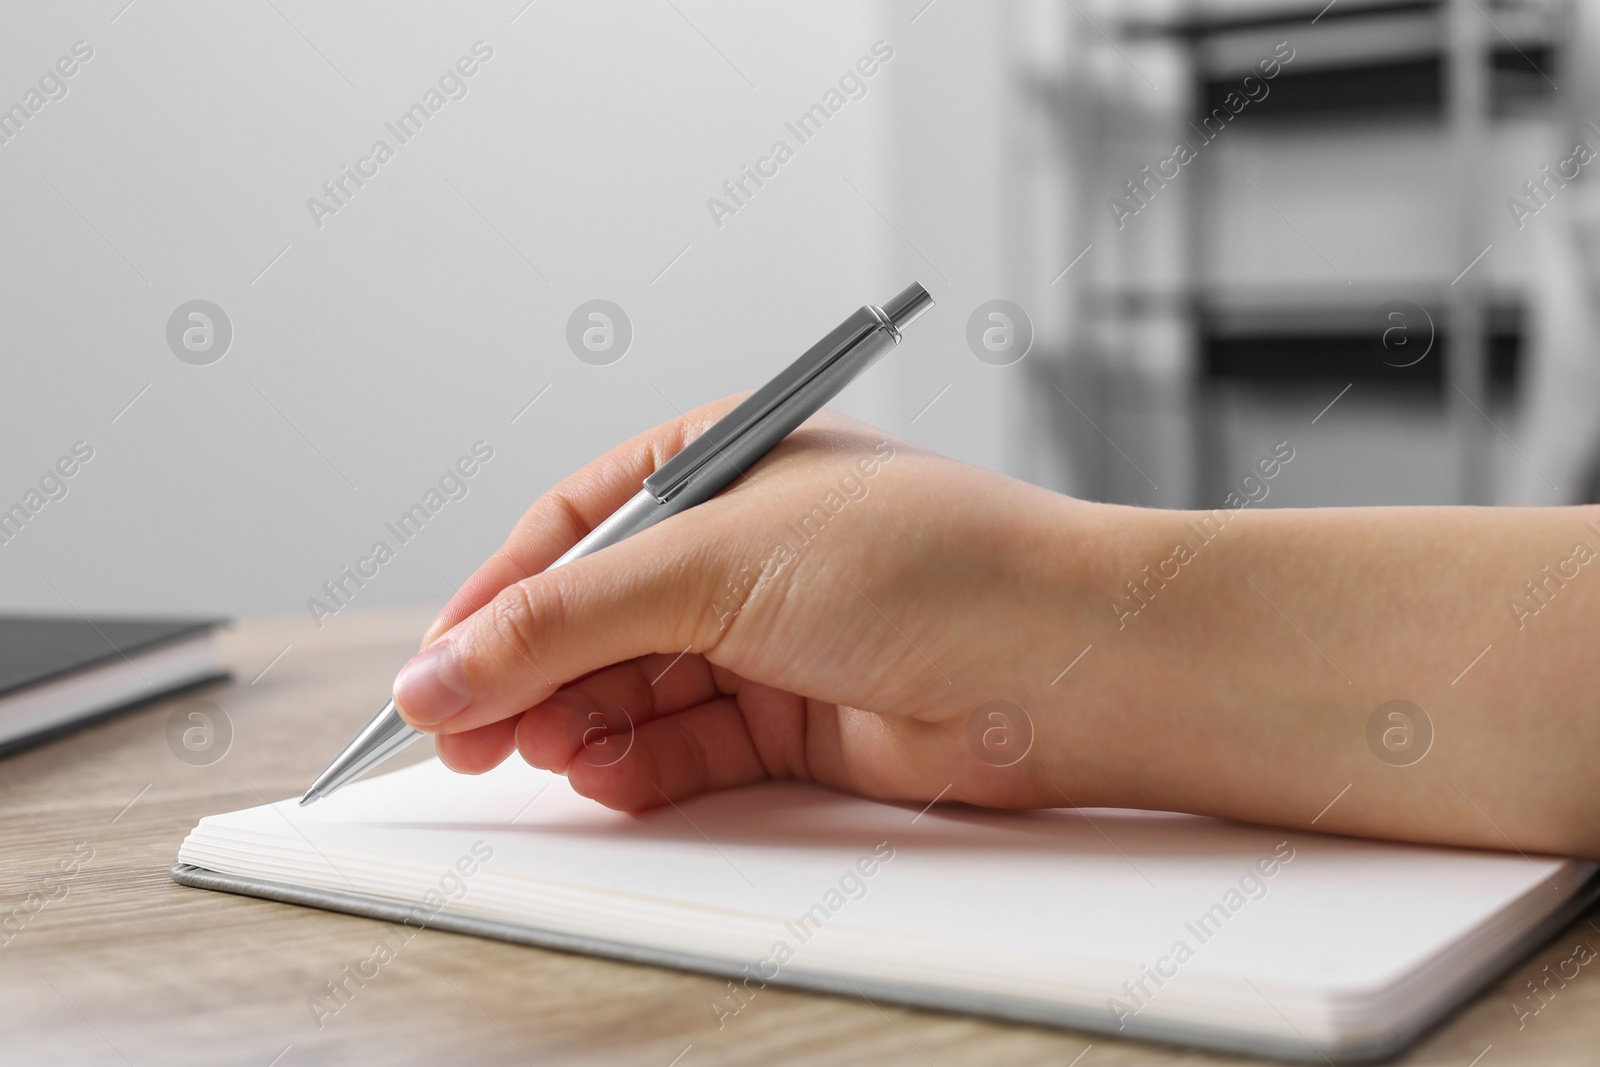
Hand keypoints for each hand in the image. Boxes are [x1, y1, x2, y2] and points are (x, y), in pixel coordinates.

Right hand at [393, 396, 1089, 810]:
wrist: (1064, 660)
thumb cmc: (925, 560)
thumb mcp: (715, 565)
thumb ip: (567, 621)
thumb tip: (443, 670)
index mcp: (719, 463)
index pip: (570, 530)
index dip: (493, 600)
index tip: (433, 671)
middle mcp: (740, 548)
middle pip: (591, 616)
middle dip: (527, 674)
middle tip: (467, 737)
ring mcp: (767, 635)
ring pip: (631, 687)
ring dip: (579, 723)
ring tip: (549, 753)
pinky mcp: (793, 716)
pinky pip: (684, 744)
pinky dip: (639, 764)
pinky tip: (612, 775)